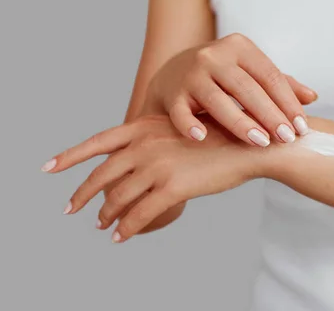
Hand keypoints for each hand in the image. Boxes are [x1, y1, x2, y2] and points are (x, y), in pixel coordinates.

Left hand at [42, 114, 274, 242]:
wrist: (253, 143)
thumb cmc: (224, 135)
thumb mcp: (183, 127)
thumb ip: (156, 139)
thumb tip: (139, 159)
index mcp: (145, 125)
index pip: (98, 141)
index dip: (70, 156)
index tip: (49, 168)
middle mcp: (145, 144)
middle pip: (102, 174)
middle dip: (82, 195)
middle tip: (71, 208)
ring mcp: (158, 166)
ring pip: (117, 198)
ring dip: (105, 216)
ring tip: (101, 226)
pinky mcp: (173, 188)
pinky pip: (139, 215)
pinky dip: (125, 229)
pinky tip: (120, 237)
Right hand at [143, 33, 317, 146]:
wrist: (173, 74)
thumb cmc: (223, 77)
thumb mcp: (250, 73)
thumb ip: (281, 84)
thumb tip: (313, 97)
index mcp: (239, 47)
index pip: (270, 75)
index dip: (288, 102)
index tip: (302, 128)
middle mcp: (213, 56)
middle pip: (247, 88)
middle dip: (270, 115)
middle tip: (287, 138)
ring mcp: (190, 73)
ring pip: (217, 99)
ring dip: (240, 122)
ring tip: (261, 142)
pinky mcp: (171, 93)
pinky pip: (180, 111)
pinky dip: (189, 124)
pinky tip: (202, 137)